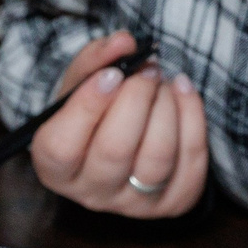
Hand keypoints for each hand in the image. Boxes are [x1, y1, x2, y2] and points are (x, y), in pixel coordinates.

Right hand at [30, 30, 208, 217]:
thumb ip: (95, 58)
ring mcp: (133, 204)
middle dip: (137, 98)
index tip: (111, 74)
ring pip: (156, 158)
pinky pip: (191, 161)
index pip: (62, 147)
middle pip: (115, 151)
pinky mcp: (172, 202)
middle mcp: (91, 193)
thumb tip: (124, 42)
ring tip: (161, 80)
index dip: (88, 106)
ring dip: (165, 106)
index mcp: (55, 168)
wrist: (121, 138)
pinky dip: (192, 117)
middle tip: (146, 69)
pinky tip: (182, 90)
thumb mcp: (81, 82)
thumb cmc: (94, 109)